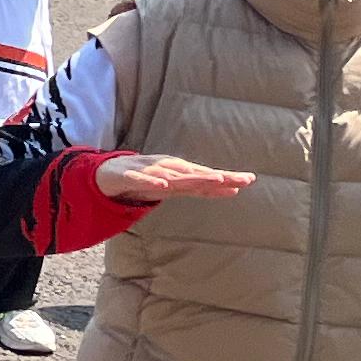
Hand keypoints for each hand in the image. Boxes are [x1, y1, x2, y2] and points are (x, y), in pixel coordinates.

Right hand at [91, 151, 256, 205]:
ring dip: (191, 177)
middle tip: (239, 179)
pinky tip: (162, 186)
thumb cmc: (150, 178)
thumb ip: (204, 189)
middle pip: (196, 174)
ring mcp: (149, 172)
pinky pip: (142, 180)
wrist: (110, 172)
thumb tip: (234, 191)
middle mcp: (168, 169)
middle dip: (217, 177)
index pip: (207, 177)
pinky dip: (152, 182)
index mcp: (180, 173)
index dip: (227, 179)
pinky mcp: (129, 175)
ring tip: (212, 179)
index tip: (249, 180)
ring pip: (172, 176)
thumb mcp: (179, 186)